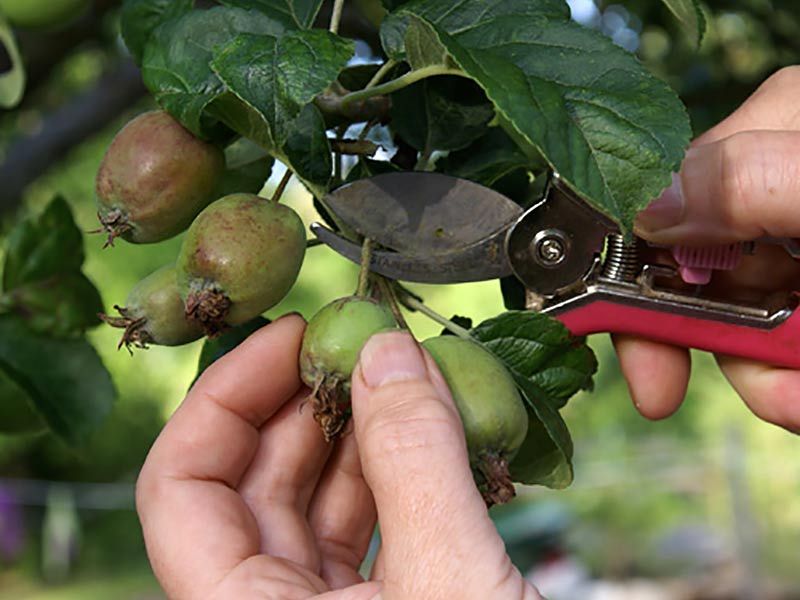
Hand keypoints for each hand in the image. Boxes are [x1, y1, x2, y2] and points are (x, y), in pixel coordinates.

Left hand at [136, 314, 541, 599]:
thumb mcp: (453, 582)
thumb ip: (416, 462)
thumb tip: (387, 350)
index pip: (181, 487)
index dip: (225, 397)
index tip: (293, 335)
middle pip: (250, 484)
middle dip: (303, 403)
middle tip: (360, 344)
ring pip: (312, 504)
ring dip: (356, 432)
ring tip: (402, 376)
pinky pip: (365, 528)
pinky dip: (395, 472)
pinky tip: (429, 430)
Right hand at [617, 66, 799, 431]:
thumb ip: (760, 181)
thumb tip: (650, 209)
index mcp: (779, 131)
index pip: (665, 206)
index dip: (641, 292)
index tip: (653, 378)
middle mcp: (780, 183)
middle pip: (702, 278)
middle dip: (732, 352)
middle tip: (784, 400)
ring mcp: (796, 237)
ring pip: (742, 320)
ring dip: (775, 377)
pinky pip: (782, 341)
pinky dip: (795, 376)